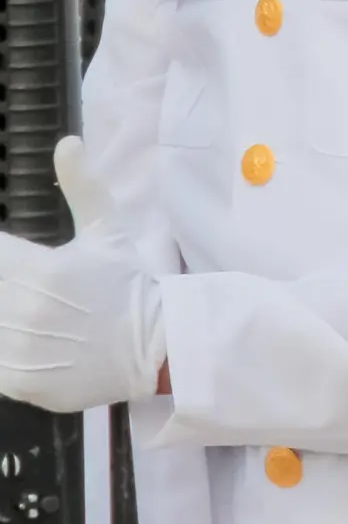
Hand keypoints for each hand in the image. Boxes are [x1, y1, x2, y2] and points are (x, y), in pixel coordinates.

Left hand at [0, 138, 161, 413]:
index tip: (9, 260)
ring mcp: (21, 350)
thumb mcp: (108, 232)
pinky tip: (18, 336)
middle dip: (1, 282)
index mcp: (41, 269)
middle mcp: (25, 309)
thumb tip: (68, 142)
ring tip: (19, 304)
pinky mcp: (20, 381)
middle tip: (19, 285)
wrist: (156, 344)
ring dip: (0, 314)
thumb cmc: (126, 284)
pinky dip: (1, 346)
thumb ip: (83, 187)